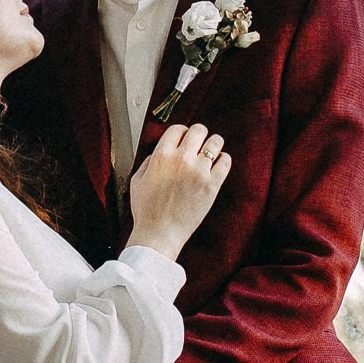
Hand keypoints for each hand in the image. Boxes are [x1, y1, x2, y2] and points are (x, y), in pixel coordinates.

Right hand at [127, 117, 230, 258]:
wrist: (159, 233)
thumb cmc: (146, 210)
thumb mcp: (137, 180)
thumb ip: (148, 162)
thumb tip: (158, 153)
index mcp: (161, 156)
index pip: (177, 129)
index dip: (182, 132)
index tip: (185, 139)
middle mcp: (181, 159)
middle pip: (199, 130)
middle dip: (199, 135)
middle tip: (199, 143)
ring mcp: (198, 171)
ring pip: (215, 142)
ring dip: (214, 144)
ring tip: (212, 151)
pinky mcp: (212, 185)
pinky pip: (225, 161)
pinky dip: (224, 159)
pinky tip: (220, 163)